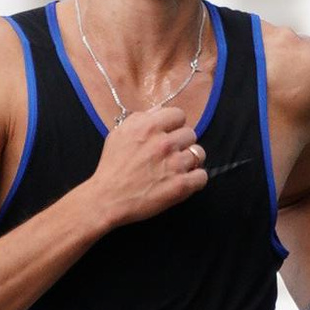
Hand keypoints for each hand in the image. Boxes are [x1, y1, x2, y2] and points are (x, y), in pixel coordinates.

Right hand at [84, 96, 209, 227]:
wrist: (107, 199)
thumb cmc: (112, 167)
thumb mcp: (119, 133)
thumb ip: (140, 119)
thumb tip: (159, 111)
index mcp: (149, 126)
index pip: (179, 115)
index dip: (174, 125)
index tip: (169, 134)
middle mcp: (164, 143)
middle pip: (191, 134)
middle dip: (182, 143)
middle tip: (170, 154)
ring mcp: (175, 164)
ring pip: (199, 154)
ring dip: (190, 161)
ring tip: (176, 168)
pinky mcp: (181, 185)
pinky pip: (202, 176)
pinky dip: (195, 179)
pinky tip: (183, 181)